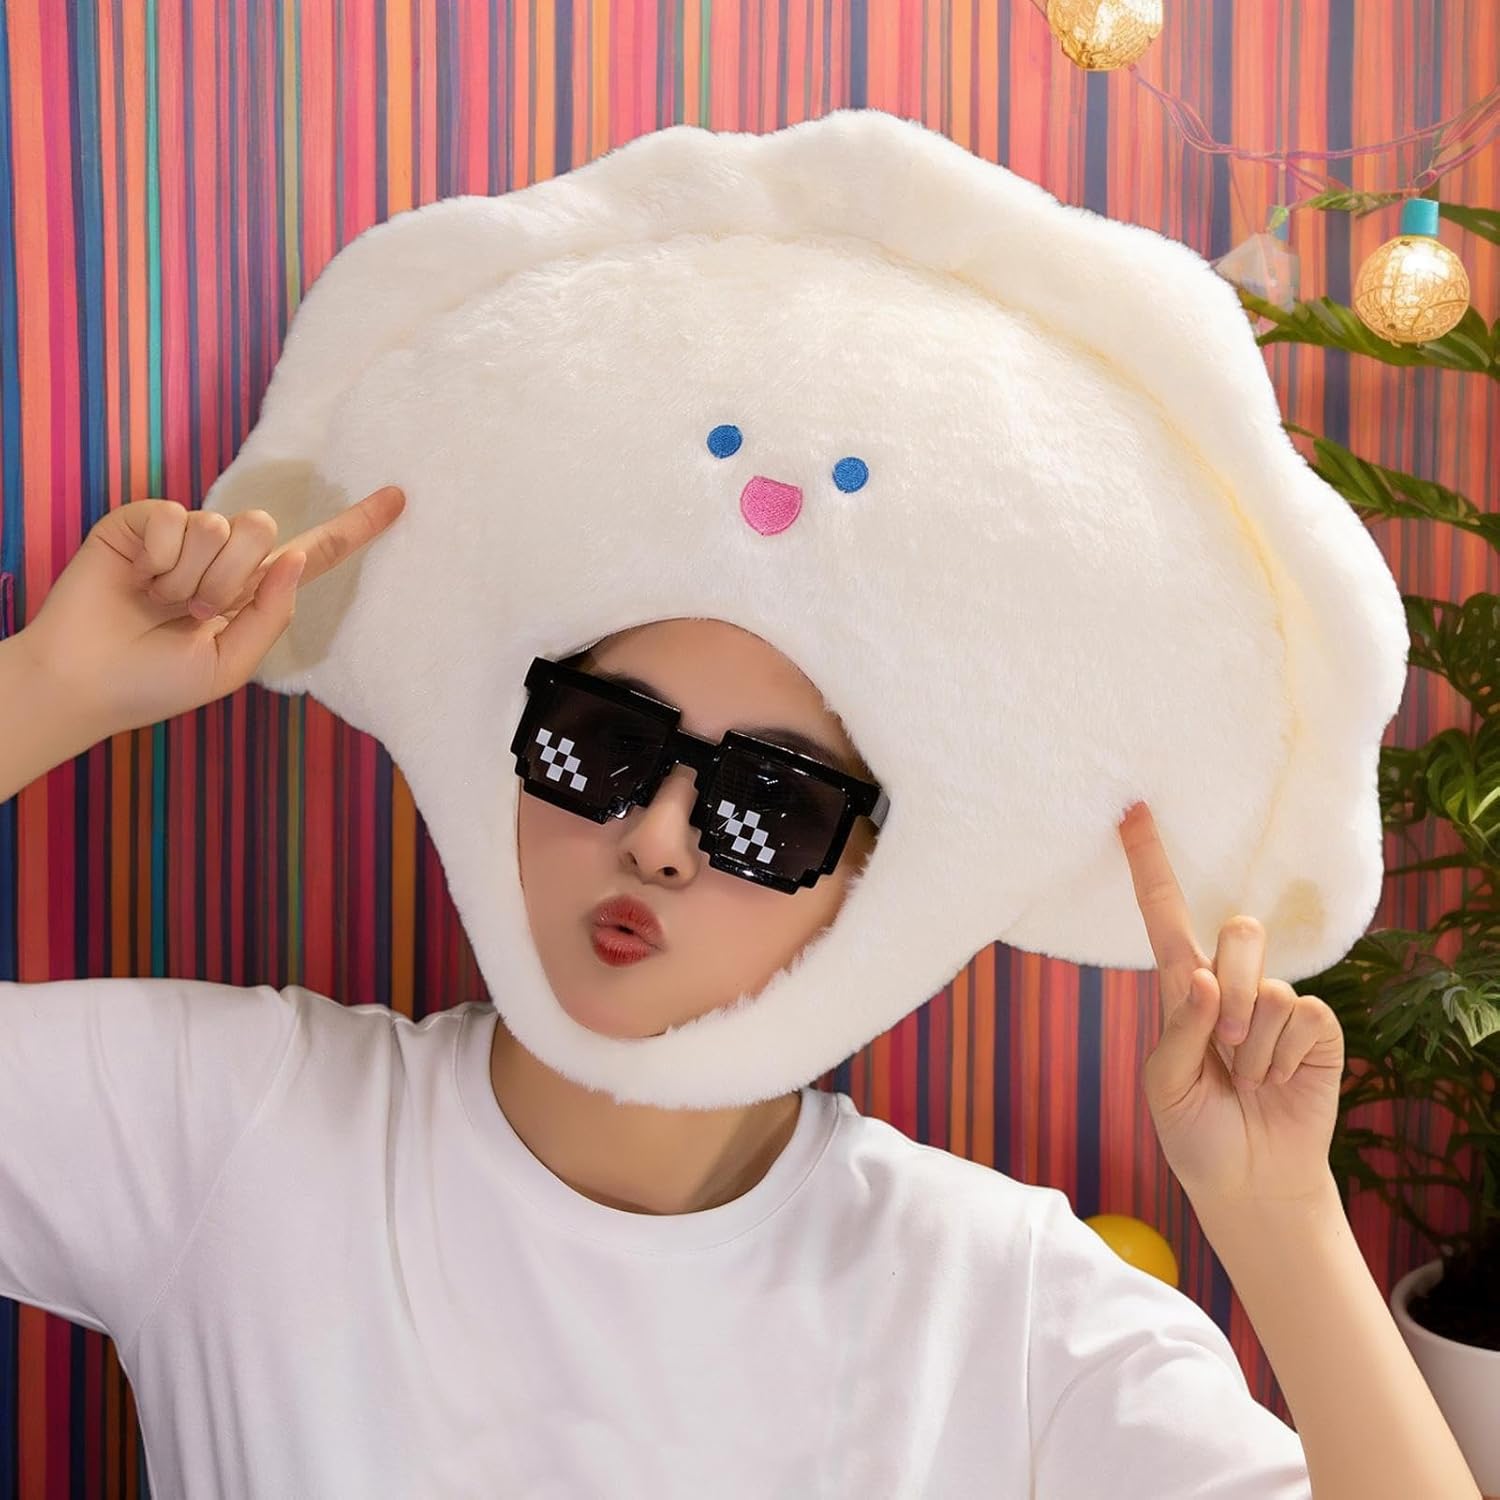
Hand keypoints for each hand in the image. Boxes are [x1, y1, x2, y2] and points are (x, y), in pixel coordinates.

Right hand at [25, 486, 406, 738]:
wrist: (86, 682)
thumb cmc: (156, 682)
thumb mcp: (232, 663)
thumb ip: (271, 613)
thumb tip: (294, 557)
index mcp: (254, 591)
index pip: (314, 553)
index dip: (358, 526)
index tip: (401, 498)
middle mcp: (224, 556)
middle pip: (264, 530)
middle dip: (231, 580)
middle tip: (193, 613)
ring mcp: (184, 535)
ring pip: (221, 526)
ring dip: (190, 577)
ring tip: (160, 602)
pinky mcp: (143, 520)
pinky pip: (173, 519)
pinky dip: (156, 559)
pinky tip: (135, 579)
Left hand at [1118, 801, 1345, 1213]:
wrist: (1248, 1182)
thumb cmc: (1195, 1130)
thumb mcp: (1165, 1085)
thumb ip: (1177, 1028)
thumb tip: (1201, 975)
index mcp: (1179, 988)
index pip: (1164, 916)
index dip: (1149, 864)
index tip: (1132, 813)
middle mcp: (1229, 984)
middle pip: (1238, 932)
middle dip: (1230, 986)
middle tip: (1223, 1047)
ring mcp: (1275, 1004)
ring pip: (1267, 981)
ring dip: (1252, 1041)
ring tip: (1247, 1076)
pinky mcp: (1316, 1029)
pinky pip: (1302, 1014)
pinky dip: (1283, 1056)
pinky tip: (1278, 1082)